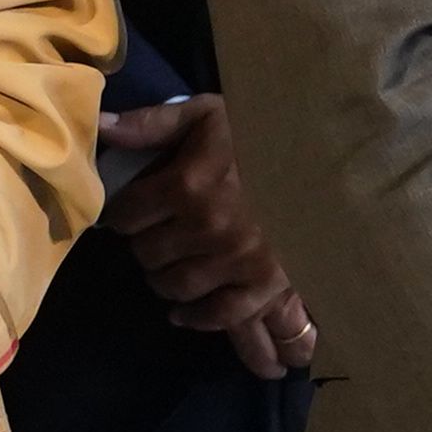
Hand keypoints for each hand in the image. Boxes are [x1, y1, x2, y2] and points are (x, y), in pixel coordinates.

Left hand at [102, 96, 313, 379]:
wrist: (330, 158)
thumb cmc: (262, 133)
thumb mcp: (206, 114)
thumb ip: (151, 123)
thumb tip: (100, 127)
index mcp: (186, 185)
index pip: (125, 215)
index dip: (123, 213)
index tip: (132, 212)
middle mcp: (207, 227)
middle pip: (146, 253)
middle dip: (145, 243)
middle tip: (156, 235)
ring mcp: (237, 259)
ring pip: (174, 286)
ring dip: (164, 278)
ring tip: (170, 265)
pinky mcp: (266, 283)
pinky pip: (219, 314)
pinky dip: (197, 317)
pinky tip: (183, 312)